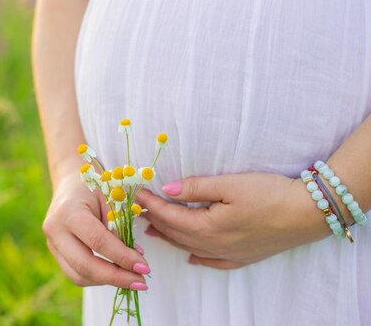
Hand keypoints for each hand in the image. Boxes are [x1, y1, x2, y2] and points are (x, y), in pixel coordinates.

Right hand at [42, 173, 150, 288]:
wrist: (70, 182)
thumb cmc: (95, 186)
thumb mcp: (112, 199)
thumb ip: (120, 228)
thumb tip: (135, 260)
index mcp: (69, 211)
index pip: (98, 241)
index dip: (122, 257)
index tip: (144, 266)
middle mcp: (55, 230)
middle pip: (84, 265)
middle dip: (116, 277)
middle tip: (141, 281)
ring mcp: (52, 243)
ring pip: (78, 275)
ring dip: (107, 281)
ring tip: (131, 279)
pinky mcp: (55, 252)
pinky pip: (75, 273)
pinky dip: (97, 278)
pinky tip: (115, 273)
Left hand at [137, 172, 332, 269]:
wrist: (308, 213)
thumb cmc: (269, 193)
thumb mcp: (229, 184)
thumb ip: (195, 187)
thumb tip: (167, 189)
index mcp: (207, 226)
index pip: (169, 215)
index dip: (151, 203)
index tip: (137, 193)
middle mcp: (214, 245)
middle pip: (176, 233)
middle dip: (156, 221)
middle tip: (140, 211)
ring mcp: (229, 254)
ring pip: (190, 247)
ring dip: (170, 237)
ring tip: (155, 230)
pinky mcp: (244, 257)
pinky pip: (213, 262)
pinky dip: (198, 257)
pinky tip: (192, 256)